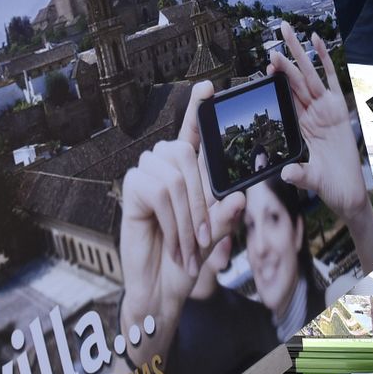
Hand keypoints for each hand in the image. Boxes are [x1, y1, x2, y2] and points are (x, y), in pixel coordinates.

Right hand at [118, 81, 245, 365]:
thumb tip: (239, 196)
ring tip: (188, 244)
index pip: (194, 134)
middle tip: (203, 237)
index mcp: (188, 172)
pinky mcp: (133, 187)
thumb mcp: (213, 236)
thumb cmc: (185, 258)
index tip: (209, 87)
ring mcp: (146, 174)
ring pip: (176, 176)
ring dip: (187, 216)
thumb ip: (225, 217)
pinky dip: (173, 220)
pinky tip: (173, 240)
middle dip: (201, 200)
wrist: (160, 286)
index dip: (198, 109)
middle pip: (186, 154)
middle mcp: (165, 166)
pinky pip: (161, 191)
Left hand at [269, 31, 363, 218]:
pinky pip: (331, 79)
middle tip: (274, 35)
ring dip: (301, 53)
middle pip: (296, 80)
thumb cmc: (328, 186)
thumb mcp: (310, 180)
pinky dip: (325, 60)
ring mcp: (325, 109)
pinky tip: (317, 41)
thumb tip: (287, 174)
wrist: (347, 194)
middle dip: (286, 57)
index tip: (267, 66)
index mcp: (300, 126)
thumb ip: (299, 175)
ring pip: (311, 75)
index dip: (278, 79)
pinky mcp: (339, 109)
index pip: (286, 97)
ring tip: (290, 32)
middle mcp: (311, 114)